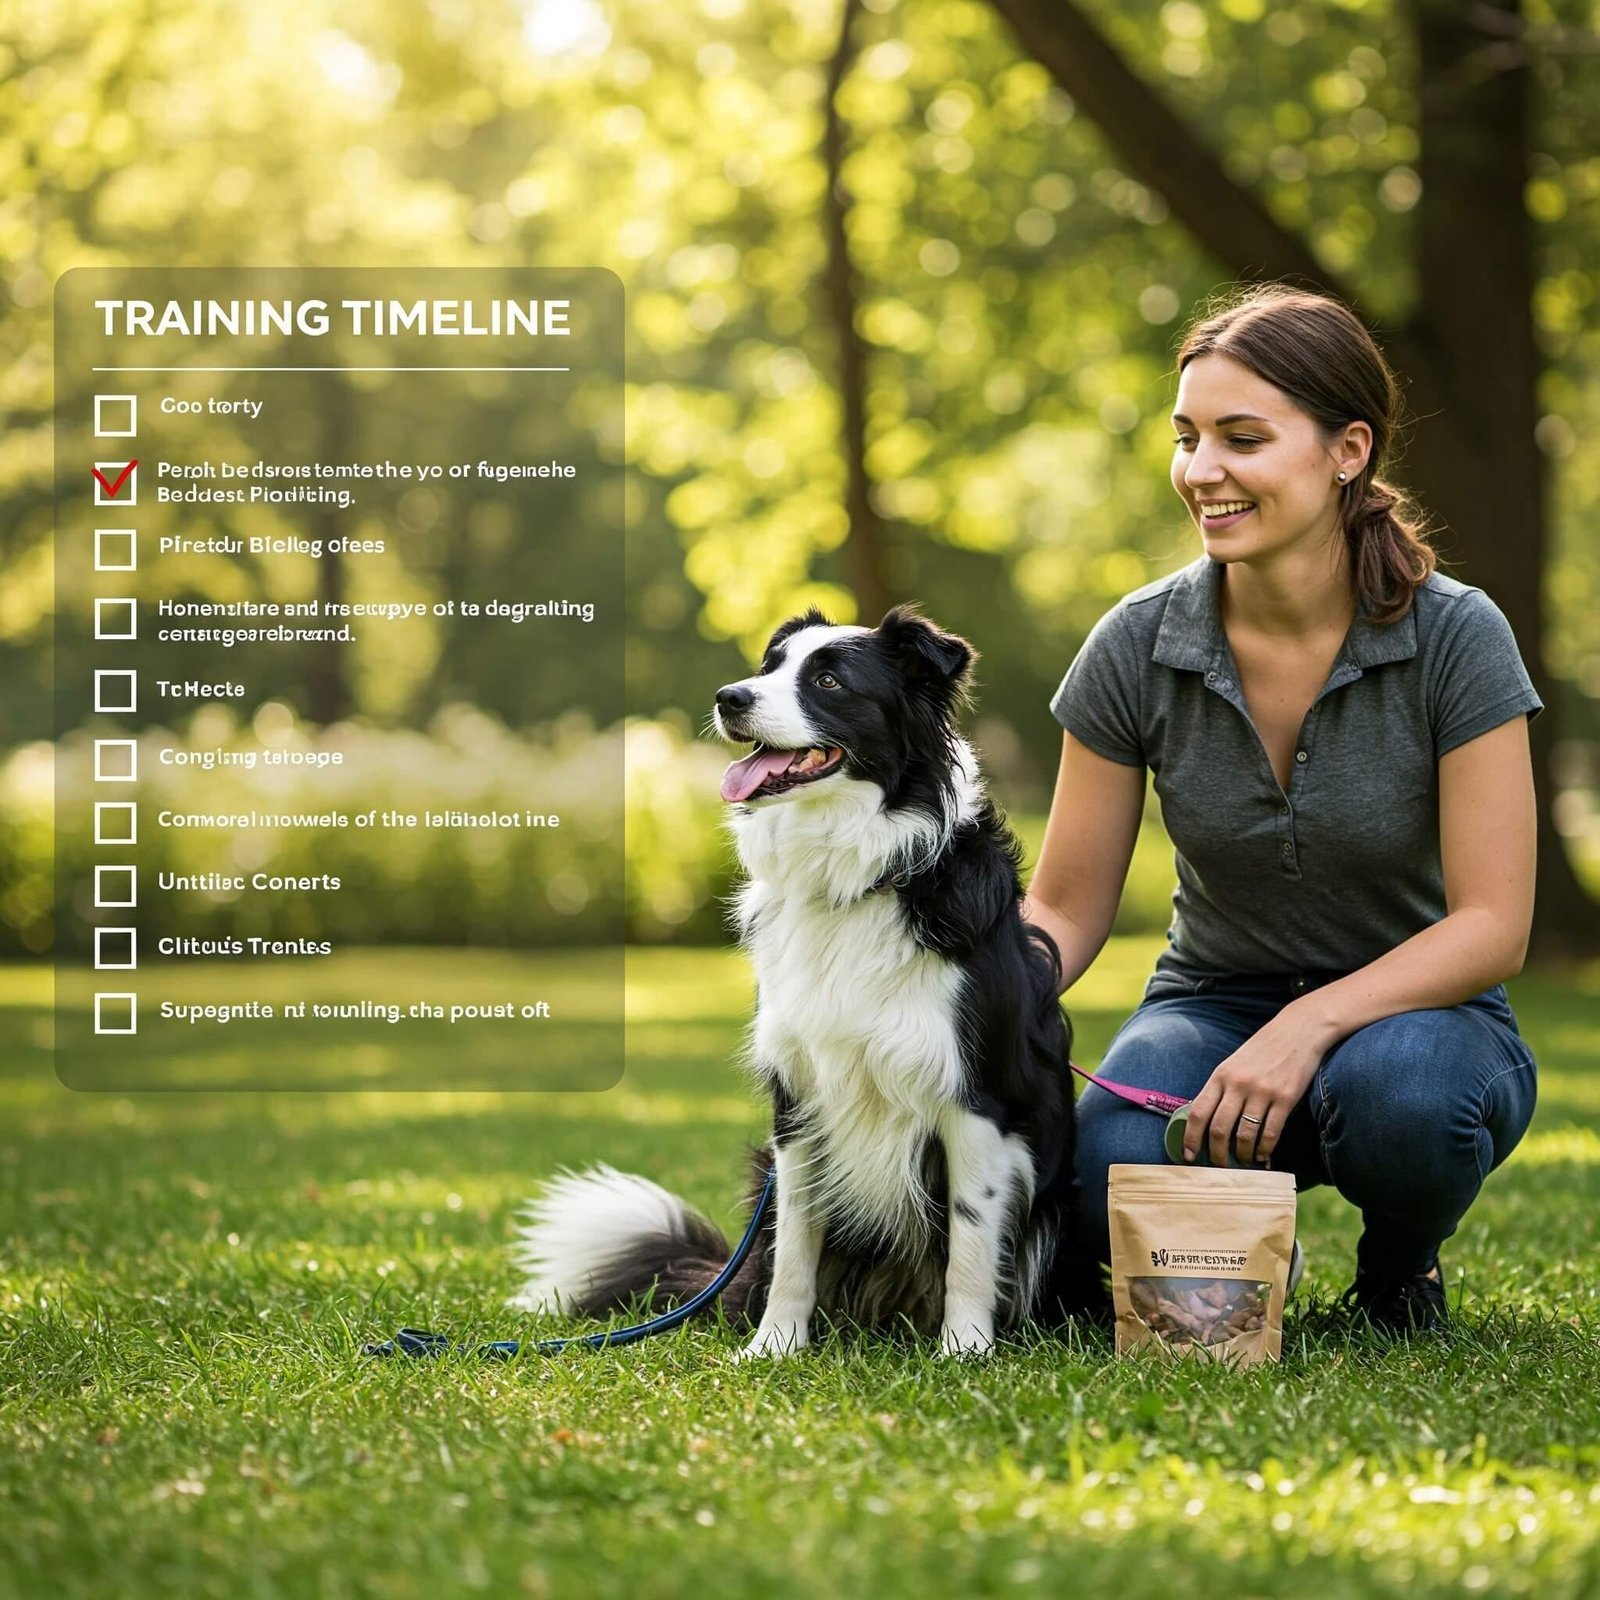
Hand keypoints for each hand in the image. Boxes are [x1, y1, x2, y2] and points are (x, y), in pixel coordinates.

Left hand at [1181, 1007, 1330, 1165]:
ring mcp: (1262, 1091)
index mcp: (1220, 1075)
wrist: (1298, 1031)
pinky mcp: (1286, 1098)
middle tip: (1219, 1166)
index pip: (1198, 1112)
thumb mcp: (1233, 1064)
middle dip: (1217, 1154)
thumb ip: (1220, 1089)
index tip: (1188, 1155)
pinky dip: (1265, 1149)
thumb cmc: (1262, 1050)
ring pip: (1245, 1135)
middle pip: (1219, 1129)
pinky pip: (1271, 1132)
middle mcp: (1238, 1084)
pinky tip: (1263, 1155)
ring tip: (1243, 1160)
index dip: (1190, 1138)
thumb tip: (1204, 1121)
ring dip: (1243, 1154)